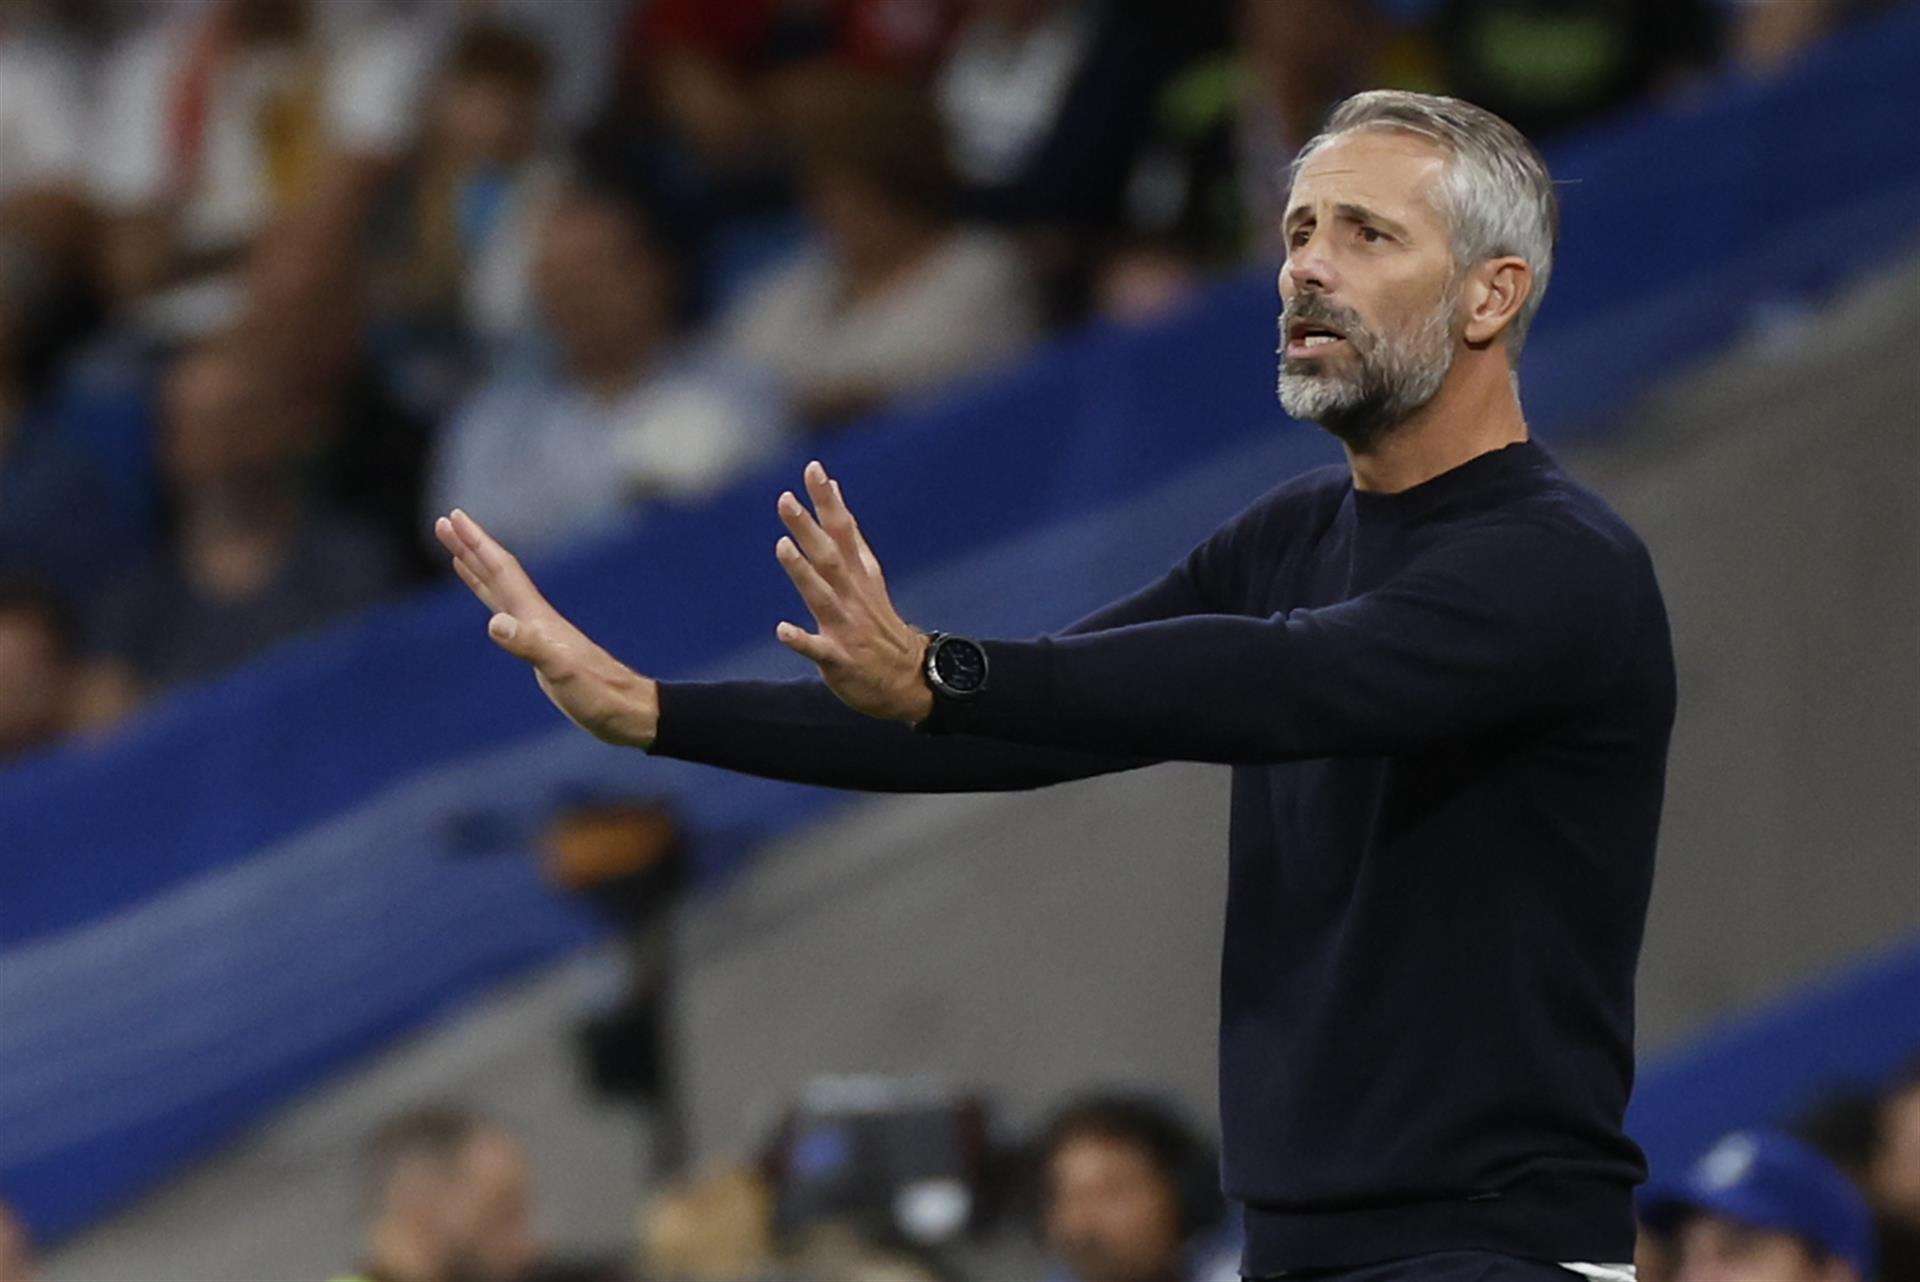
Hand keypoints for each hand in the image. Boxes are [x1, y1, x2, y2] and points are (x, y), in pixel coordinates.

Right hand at [435, 509, 659, 747]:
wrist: (626, 710)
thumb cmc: (597, 692)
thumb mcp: (560, 671)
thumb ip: (529, 645)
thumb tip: (494, 623)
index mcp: (536, 617)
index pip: (501, 570)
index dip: (477, 544)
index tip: (454, 517)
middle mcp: (536, 618)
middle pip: (497, 573)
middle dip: (470, 547)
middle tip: (444, 522)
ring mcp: (538, 632)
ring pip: (500, 591)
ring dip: (477, 571)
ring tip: (456, 553)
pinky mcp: (540, 650)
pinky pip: (508, 616)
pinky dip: (494, 605)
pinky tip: (491, 608)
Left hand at [774, 460, 934, 725]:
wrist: (908, 680)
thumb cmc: (877, 624)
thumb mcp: (867, 576)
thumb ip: (846, 535)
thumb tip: (833, 487)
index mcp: (860, 576)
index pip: (844, 532)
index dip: (829, 501)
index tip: (814, 469)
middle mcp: (854, 597)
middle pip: (829, 557)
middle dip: (808, 528)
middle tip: (785, 499)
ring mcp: (848, 628)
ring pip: (823, 597)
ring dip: (803, 572)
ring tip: (783, 547)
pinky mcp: (840, 660)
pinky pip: (819, 650)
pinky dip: (801, 639)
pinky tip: (782, 630)